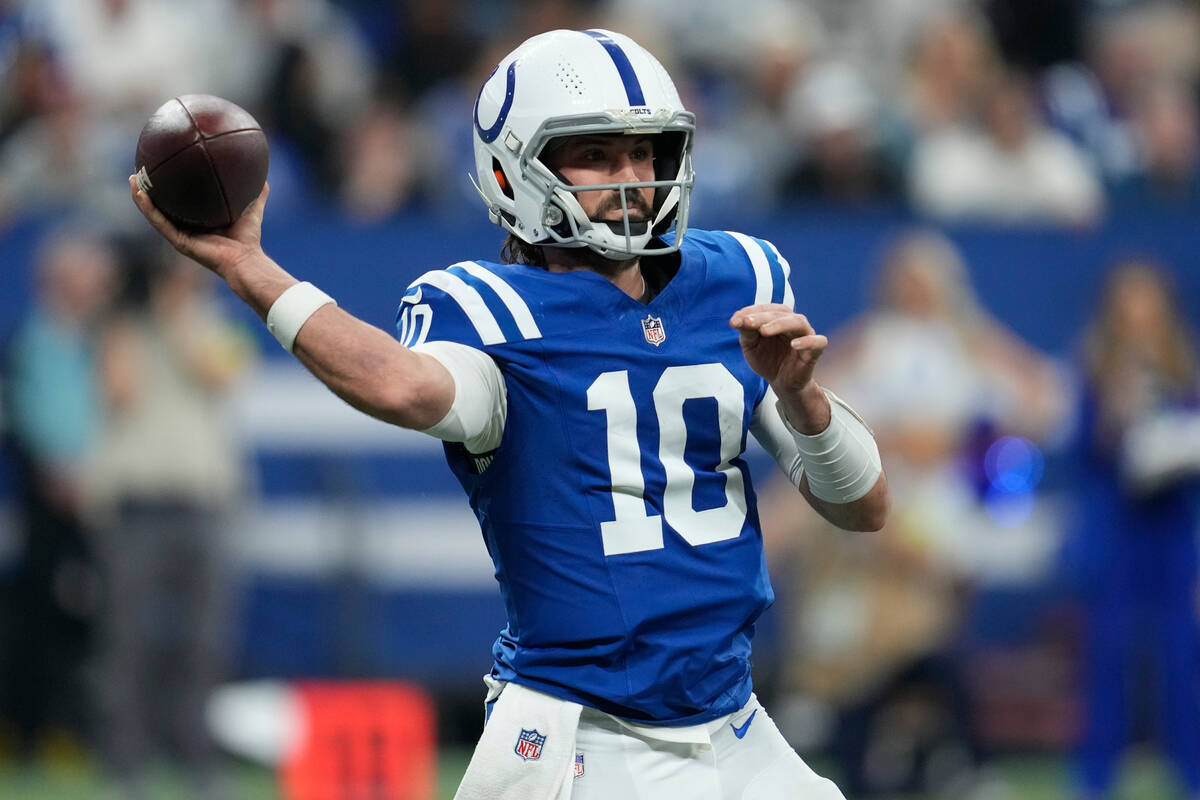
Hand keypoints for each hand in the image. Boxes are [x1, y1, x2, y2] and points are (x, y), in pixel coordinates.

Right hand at [129, 175, 268, 278]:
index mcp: (198, 221)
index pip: (180, 202)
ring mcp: (179, 235)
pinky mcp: (178, 241)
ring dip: (140, 196)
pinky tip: (140, 192)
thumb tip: (264, 174)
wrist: (246, 260)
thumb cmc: (249, 239)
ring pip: (154, 213)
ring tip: (133, 178)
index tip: (162, 168)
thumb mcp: (252, 208)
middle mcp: (185, 228)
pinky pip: (158, 221)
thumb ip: (256, 193)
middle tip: (140, 171)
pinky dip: (147, 207)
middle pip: (161, 206)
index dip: (170, 187)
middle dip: (149, 190)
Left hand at [730, 303, 829, 432]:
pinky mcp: (815, 351)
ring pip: (798, 322)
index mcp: (778, 317)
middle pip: (781, 313)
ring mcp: (806, 335)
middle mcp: (793, 322)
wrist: (780, 382)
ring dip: (780, 324)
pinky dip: (807, 341)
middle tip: (747, 323)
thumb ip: (746, 332)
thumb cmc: (767, 360)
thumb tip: (735, 320)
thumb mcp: (751, 346)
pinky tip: (794, 344)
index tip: (734, 322)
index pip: (765, 309)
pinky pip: (818, 342)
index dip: (750, 312)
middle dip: (762, 317)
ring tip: (764, 330)